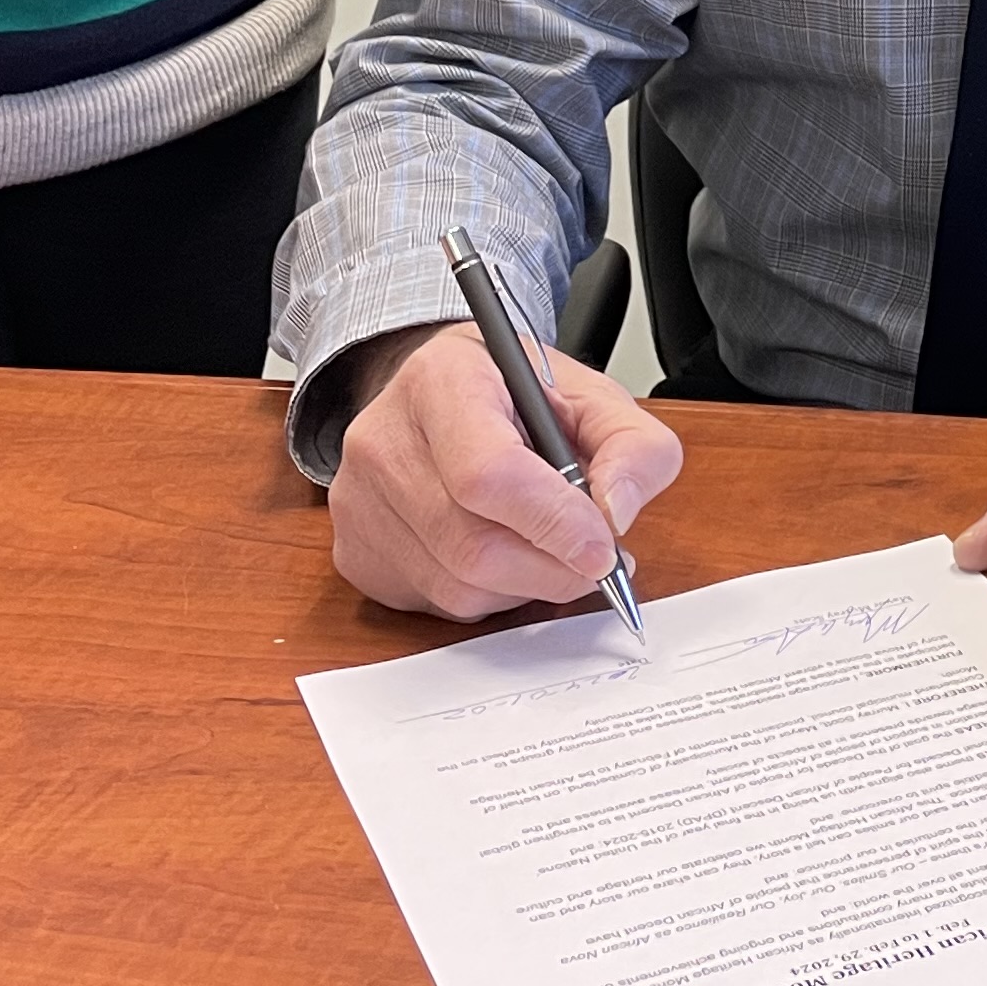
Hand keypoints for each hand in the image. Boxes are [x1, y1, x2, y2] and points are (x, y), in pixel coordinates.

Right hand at [328, 321, 685, 618]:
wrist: (437, 394)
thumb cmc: (515, 396)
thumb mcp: (592, 396)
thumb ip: (633, 447)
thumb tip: (617, 513)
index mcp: (442, 381)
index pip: (488, 473)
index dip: (552, 521)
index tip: (603, 548)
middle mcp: (382, 440)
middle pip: (473, 545)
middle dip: (551, 568)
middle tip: (596, 561)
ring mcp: (356, 501)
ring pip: (456, 586)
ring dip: (523, 586)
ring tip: (549, 549)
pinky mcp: (353, 551)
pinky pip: (433, 604)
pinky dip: (485, 597)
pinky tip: (502, 555)